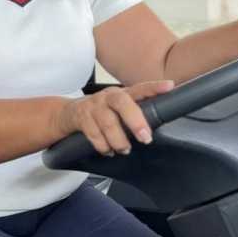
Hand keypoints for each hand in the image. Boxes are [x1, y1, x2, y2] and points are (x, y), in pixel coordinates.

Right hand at [55, 80, 174, 155]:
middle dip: (135, 121)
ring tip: (124, 149)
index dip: (154, 87)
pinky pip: (94, 134)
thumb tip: (158, 124)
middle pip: (122, 103)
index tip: (169, 86)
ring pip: (108, 123)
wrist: (68, 114)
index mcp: (121, 94)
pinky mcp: (81, 118)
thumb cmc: (101, 112)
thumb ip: (134, 112)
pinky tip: (108, 150)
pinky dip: (103, 146)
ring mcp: (93, 106)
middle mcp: (107, 97)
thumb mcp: (118, 108)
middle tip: (145, 138)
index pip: (140, 88)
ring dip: (118, 140)